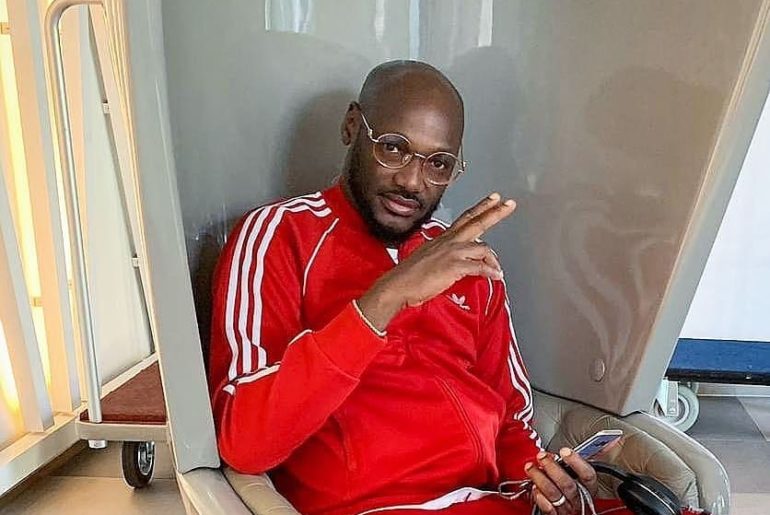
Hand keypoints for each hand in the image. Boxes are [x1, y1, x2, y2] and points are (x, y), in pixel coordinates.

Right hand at [357, 193, 515, 330]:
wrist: (398, 284)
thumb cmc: (410, 275)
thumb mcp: (428, 258)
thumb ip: (445, 255)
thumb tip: (459, 260)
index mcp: (443, 238)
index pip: (465, 218)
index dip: (481, 207)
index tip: (493, 199)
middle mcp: (449, 241)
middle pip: (476, 222)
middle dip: (495, 212)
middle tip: (509, 204)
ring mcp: (452, 252)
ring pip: (482, 247)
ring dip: (493, 260)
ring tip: (497, 269)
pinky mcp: (454, 266)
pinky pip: (480, 267)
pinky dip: (490, 272)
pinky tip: (495, 276)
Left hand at [525, 449, 598, 514]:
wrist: (568, 513)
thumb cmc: (569, 489)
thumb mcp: (574, 477)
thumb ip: (566, 466)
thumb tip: (550, 455)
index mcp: (588, 488)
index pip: (587, 475)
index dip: (577, 462)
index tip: (565, 451)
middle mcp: (579, 500)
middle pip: (568, 484)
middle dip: (552, 467)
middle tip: (542, 456)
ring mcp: (567, 509)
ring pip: (554, 494)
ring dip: (540, 478)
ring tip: (531, 467)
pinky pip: (548, 509)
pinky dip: (540, 498)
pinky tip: (533, 488)